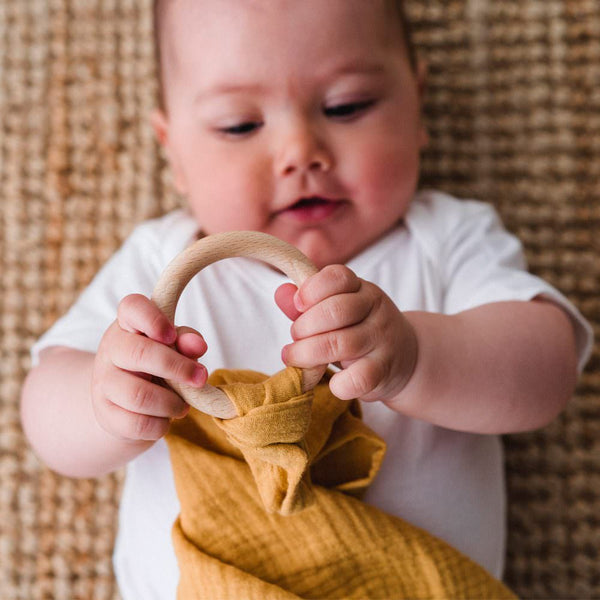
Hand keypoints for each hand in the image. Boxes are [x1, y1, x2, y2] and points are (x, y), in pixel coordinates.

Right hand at [92, 294, 206, 441]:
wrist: (126, 404)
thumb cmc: (157, 366)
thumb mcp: (174, 348)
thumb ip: (187, 341)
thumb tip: (197, 345)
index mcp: (129, 325)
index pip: (132, 307)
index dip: (153, 318)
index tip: (171, 334)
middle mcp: (111, 349)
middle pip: (139, 353)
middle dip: (178, 367)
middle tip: (201, 378)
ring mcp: (103, 383)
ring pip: (138, 394)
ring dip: (171, 403)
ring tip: (183, 406)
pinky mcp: (105, 414)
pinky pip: (136, 424)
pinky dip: (160, 425)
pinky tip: (165, 419)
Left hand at [275, 265, 417, 402]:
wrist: (406, 357)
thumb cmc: (359, 329)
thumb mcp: (337, 309)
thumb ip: (308, 303)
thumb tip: (281, 293)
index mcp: (362, 289)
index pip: (338, 277)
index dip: (311, 289)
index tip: (298, 305)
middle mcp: (376, 310)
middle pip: (335, 311)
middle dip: (304, 326)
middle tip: (295, 338)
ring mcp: (382, 340)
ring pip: (341, 344)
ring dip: (308, 353)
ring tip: (295, 357)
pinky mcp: (384, 370)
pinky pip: (358, 378)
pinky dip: (338, 384)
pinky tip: (330, 381)